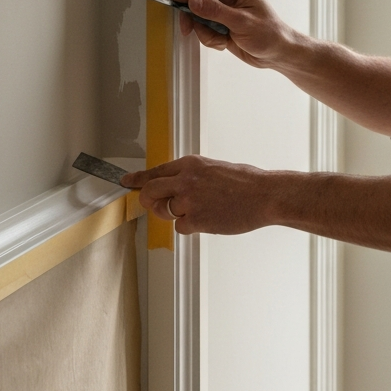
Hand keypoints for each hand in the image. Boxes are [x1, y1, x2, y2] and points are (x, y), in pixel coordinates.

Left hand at [121, 155, 275, 234]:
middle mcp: (185, 180)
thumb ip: (193, 175)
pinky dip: (191, 226)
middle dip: (147, 201)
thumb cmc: (246, 182)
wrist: (264, 195)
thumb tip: (179, 184)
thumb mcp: (215, 168)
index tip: (127, 182)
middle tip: (152, 205)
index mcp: (190, 164)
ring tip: (201, 210)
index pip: (156, 171)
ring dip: (178, 215)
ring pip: (166, 212)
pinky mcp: (196, 220)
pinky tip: (208, 219)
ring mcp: (189, 200)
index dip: (138, 178)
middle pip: (150, 192)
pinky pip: (181, 227)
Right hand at [171, 0, 297, 69]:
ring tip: (222, 40)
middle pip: (199, 2)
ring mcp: (225, 11)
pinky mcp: (223, 25)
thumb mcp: (242, 22)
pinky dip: (211, 39)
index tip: (176, 1)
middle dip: (196, 19)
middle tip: (189, 30)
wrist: (278, 54)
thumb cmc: (269, 35)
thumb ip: (216, 11)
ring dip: (206, 33)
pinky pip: (205, 30)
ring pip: (200, 19)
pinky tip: (225, 43)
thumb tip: (194, 1)